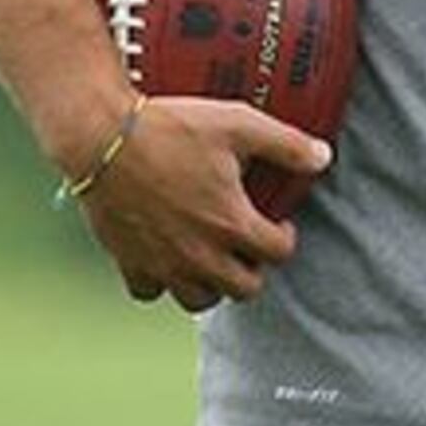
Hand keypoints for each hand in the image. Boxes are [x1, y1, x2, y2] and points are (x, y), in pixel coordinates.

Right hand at [72, 96, 334, 313]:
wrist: (101, 137)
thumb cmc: (171, 128)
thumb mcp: (239, 125)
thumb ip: (287, 145)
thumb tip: (324, 158)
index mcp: (232, 223)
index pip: (278, 253)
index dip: (285, 237)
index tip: (277, 223)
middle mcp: (200, 254)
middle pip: (244, 289)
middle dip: (253, 268)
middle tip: (246, 244)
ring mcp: (163, 263)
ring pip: (200, 300)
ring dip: (212, 283)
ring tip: (212, 256)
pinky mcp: (129, 261)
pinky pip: (151, 293)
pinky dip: (162, 282)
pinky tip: (166, 258)